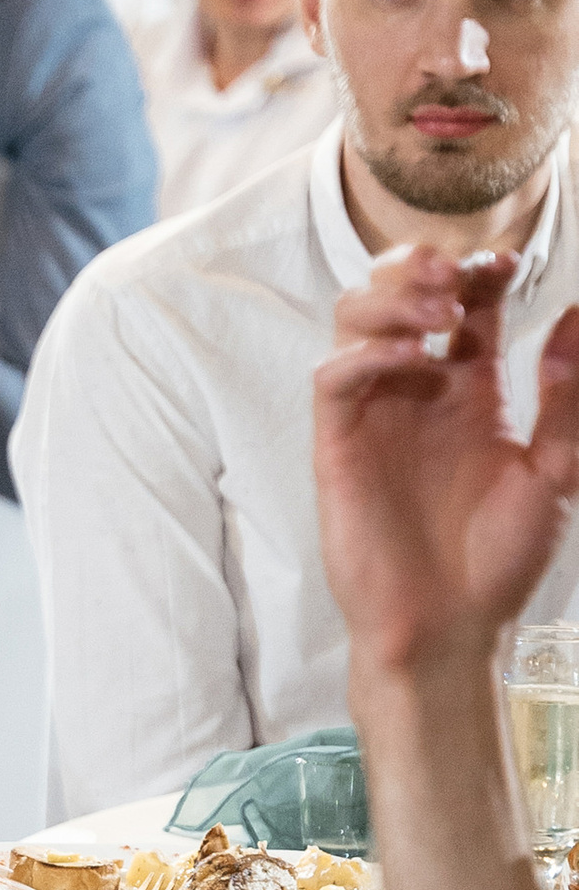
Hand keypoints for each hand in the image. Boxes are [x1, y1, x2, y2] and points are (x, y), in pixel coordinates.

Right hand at [314, 246, 578, 676]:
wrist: (450, 626)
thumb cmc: (499, 560)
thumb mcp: (555, 469)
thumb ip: (566, 396)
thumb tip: (577, 315)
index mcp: (470, 390)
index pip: (468, 304)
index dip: (481, 269)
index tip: (506, 263)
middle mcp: (418, 392)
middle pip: (399, 293)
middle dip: (421, 266)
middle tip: (454, 274)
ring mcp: (374, 414)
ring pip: (355, 320)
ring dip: (390, 298)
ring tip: (434, 309)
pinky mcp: (338, 445)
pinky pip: (335, 378)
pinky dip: (367, 354)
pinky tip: (412, 358)